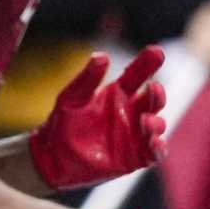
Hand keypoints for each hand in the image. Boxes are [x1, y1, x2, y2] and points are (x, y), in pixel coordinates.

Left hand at [28, 48, 168, 190]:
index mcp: (117, 94)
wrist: (52, 156)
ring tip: (145, 120)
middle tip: (152, 88)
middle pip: (153, 100)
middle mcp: (131, 112)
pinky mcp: (135, 157)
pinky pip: (154, 153)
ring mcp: (136, 134)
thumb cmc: (63, 122)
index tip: (156, 51)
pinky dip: (158, 148)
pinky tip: (154, 142)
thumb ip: (87, 79)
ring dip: (155, 122)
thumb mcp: (72, 98)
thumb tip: (101, 56)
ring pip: (156, 125)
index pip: (137, 75)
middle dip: (156, 94)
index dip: (147, 63)